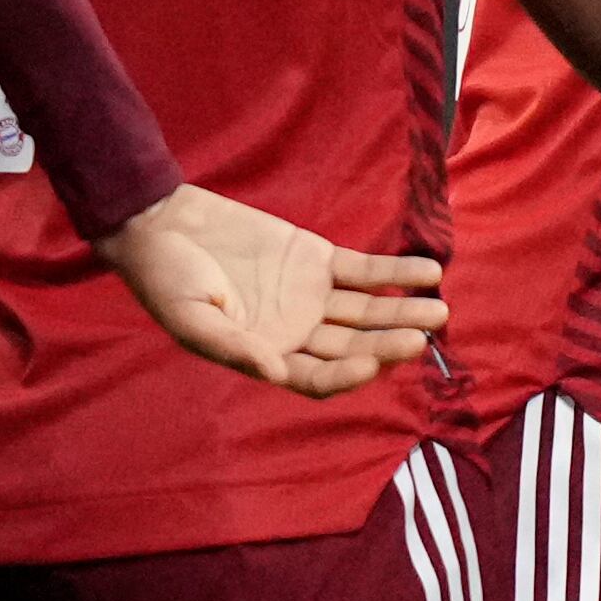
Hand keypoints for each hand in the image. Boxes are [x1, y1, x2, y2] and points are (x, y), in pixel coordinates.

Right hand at [95, 182, 446, 397]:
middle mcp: (296, 334)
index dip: (347, 377)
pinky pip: (365, 271)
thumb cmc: (165, 278)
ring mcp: (310, 298)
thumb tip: (276, 372)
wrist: (161, 221)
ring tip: (439, 309)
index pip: (319, 379)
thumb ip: (234, 345)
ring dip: (403, 312)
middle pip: (352, 348)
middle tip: (422, 337)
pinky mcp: (317, 260)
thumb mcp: (190, 317)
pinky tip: (429, 272)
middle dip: (387, 345)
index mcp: (266, 358)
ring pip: (366, 313)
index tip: (373, 364)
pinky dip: (395, 273)